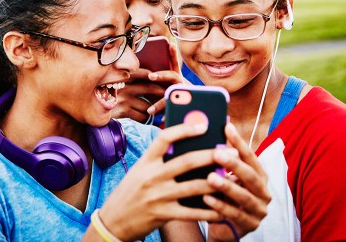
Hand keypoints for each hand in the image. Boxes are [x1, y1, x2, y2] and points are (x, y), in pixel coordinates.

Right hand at [96, 122, 225, 240]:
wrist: (113, 221)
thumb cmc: (131, 192)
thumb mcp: (140, 170)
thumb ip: (160, 160)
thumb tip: (188, 146)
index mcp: (146, 161)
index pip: (164, 138)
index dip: (185, 129)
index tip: (203, 124)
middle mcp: (152, 176)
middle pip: (186, 161)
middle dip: (211, 155)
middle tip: (230, 151)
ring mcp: (158, 196)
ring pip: (193, 186)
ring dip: (215, 182)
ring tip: (231, 177)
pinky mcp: (163, 215)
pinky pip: (191, 213)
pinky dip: (208, 211)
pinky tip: (221, 209)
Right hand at [111, 68, 167, 121]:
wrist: (96, 110)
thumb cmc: (112, 96)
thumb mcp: (119, 84)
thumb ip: (133, 80)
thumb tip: (153, 79)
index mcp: (124, 76)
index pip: (145, 73)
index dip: (157, 77)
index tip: (166, 81)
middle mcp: (124, 86)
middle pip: (149, 88)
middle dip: (161, 92)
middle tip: (168, 95)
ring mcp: (123, 99)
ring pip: (147, 105)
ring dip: (153, 109)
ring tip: (155, 111)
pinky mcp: (123, 111)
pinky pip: (142, 116)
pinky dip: (145, 118)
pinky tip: (144, 118)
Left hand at [146, 43, 185, 115]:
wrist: (191, 110)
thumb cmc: (167, 96)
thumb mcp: (161, 86)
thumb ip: (153, 80)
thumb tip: (136, 73)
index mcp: (176, 77)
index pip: (174, 63)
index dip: (173, 54)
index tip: (170, 44)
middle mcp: (181, 84)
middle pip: (173, 76)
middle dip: (162, 75)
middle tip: (151, 76)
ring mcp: (183, 94)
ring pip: (172, 96)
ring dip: (161, 103)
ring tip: (150, 110)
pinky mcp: (184, 107)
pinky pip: (175, 111)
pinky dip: (168, 115)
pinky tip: (163, 121)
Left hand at [205, 123, 270, 240]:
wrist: (225, 227)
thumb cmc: (224, 197)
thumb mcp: (225, 178)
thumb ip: (222, 162)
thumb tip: (209, 134)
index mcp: (260, 176)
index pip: (251, 156)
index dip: (239, 142)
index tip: (227, 127)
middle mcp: (264, 192)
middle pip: (251, 176)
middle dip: (234, 164)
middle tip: (216, 153)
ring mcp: (259, 210)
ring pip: (244, 196)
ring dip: (227, 186)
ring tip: (210, 178)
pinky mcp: (250, 226)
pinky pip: (235, 215)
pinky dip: (221, 206)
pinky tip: (207, 199)